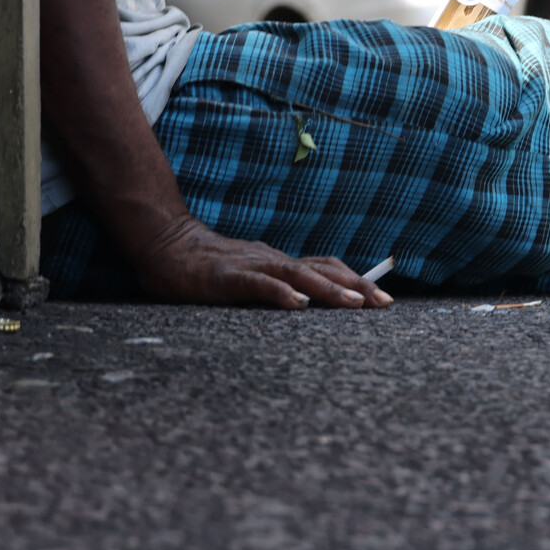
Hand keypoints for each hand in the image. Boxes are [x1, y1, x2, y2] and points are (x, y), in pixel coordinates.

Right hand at [134, 216, 391, 308]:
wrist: (165, 244)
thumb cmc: (209, 267)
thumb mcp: (251, 275)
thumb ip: (278, 286)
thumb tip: (311, 302)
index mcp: (280, 262)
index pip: (327, 267)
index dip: (357, 280)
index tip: (384, 298)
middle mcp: (273, 261)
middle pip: (323, 270)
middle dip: (356, 286)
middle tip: (384, 303)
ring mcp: (251, 266)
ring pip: (297, 276)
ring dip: (328, 290)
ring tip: (354, 304)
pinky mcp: (227, 277)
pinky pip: (258, 285)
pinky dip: (280, 294)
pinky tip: (298, 305)